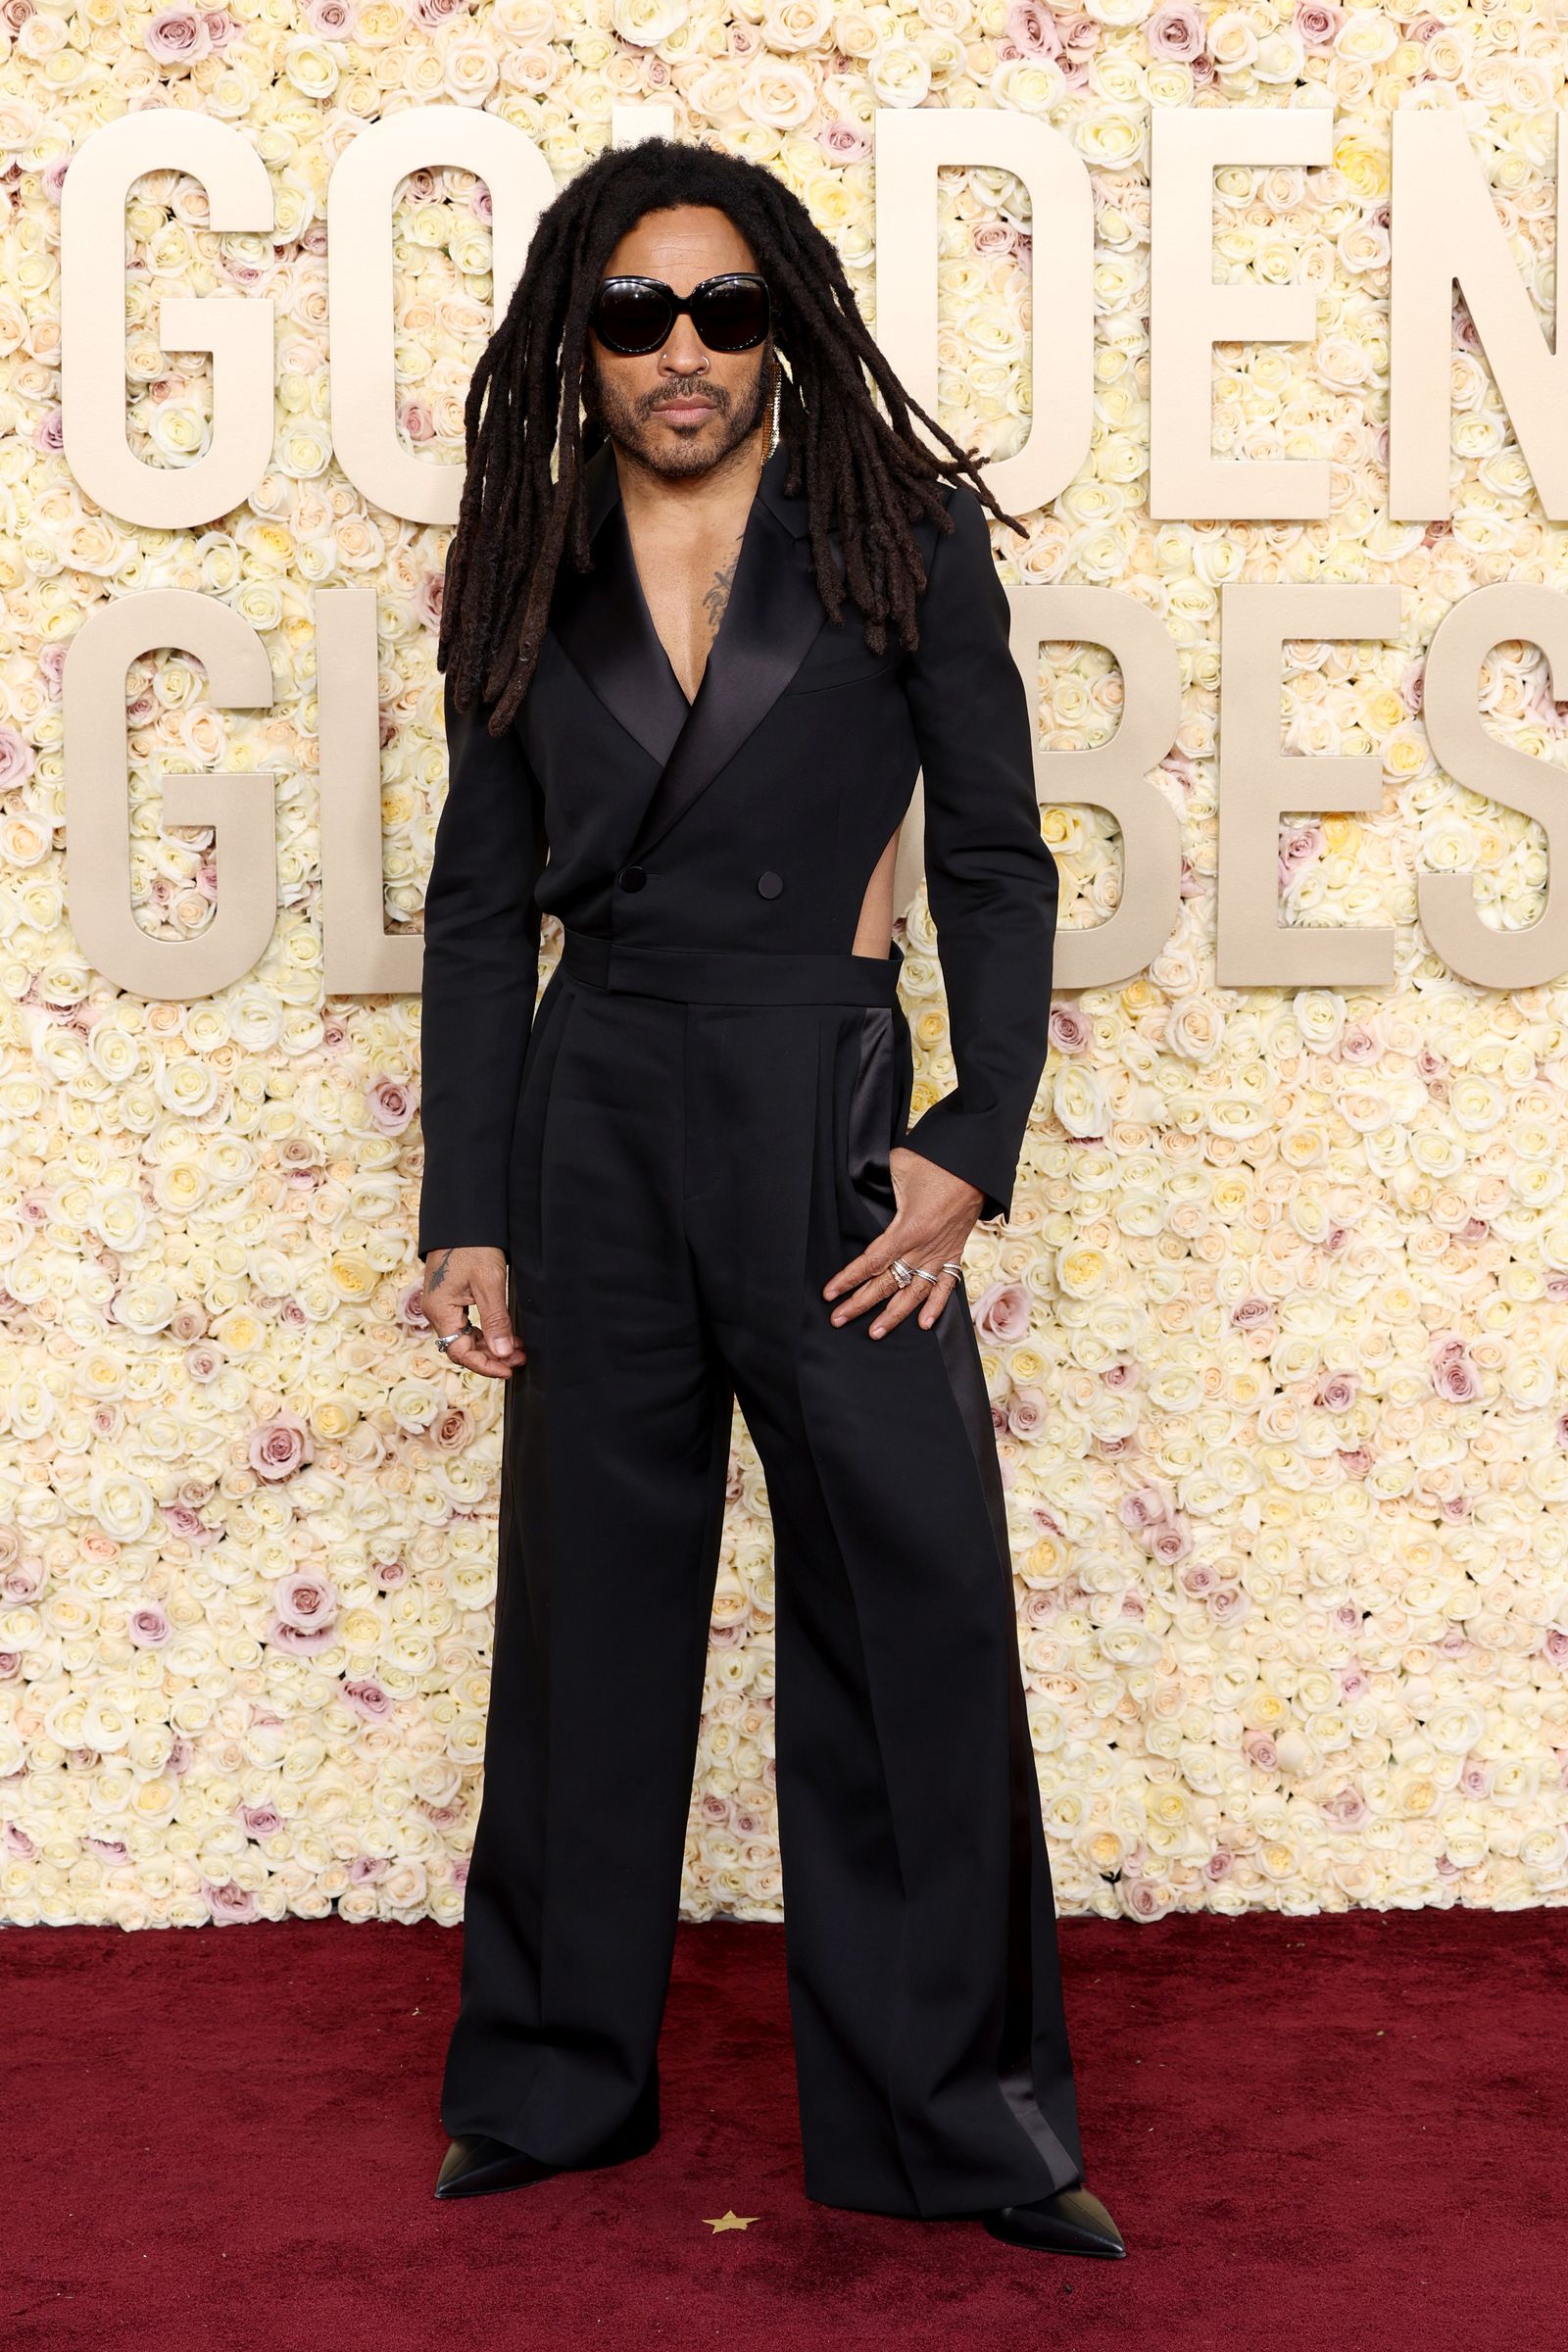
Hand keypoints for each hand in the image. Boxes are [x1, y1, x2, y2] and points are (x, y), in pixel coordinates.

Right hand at [420, 1245, 523, 1379]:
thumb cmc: (472, 1245)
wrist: (463, 1218)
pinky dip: (486, 1331)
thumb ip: (496, 1320)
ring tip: (517, 1348)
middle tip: (519, 1358)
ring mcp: (442, 1304)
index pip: (459, 1352)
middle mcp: (436, 1311)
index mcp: (439, 1310)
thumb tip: (501, 1353)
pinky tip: (504, 1333)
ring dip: (490, 1345)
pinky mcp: (449, 1297)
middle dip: (491, 1356)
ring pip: (465, 1337)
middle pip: (462, 1347)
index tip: (509, 1369)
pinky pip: (466, 1323)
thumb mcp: (489, 1283)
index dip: (485, 1365)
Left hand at [822, 1147, 982, 1338]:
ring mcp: (940, 1253)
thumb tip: (855, 1176)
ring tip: (874, 1333)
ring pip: (914, 1292)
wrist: (975, 1168)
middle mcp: (924, 1247)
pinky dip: (936, 1306)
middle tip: (839, 1319)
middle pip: (887, 1283)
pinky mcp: (954, 1253)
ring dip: (893, 1315)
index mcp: (909, 1228)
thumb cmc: (936, 1162)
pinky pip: (945, 1286)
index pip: (872, 1262)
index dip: (848, 1279)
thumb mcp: (899, 1165)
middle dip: (860, 1304)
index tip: (830, 1293)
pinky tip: (924, 1324)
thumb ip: (874, 1175)